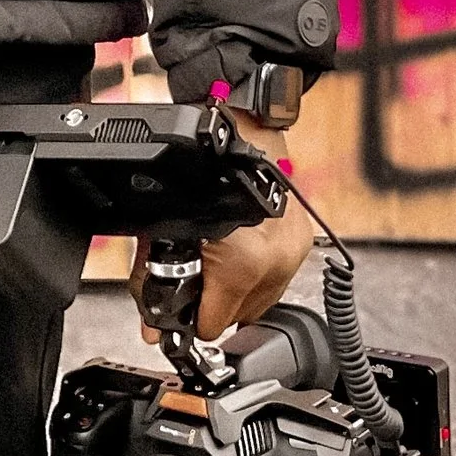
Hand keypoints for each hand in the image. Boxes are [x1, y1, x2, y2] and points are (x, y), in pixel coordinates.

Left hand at [128, 111, 317, 342]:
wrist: (242, 128)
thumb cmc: (201, 167)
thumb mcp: (163, 226)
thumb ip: (153, 280)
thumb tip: (153, 328)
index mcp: (241, 262)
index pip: (214, 325)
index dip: (190, 319)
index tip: (181, 309)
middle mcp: (274, 262)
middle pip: (237, 317)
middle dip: (212, 303)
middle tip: (196, 275)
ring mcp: (292, 253)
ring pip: (260, 304)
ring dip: (236, 291)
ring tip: (218, 258)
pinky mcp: (302, 242)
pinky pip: (276, 280)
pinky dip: (256, 273)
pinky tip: (239, 248)